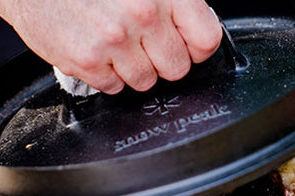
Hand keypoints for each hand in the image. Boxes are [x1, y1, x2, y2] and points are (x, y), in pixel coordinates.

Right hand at [0, 0, 222, 93]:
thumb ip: (172, 4)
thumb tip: (196, 35)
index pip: (206, 39)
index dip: (196, 48)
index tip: (185, 46)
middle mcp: (143, 12)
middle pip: (178, 67)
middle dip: (161, 60)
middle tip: (140, 43)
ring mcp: (115, 39)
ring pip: (146, 81)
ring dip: (131, 68)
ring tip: (112, 42)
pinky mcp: (89, 60)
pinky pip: (114, 87)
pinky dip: (105, 74)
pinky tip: (94, 48)